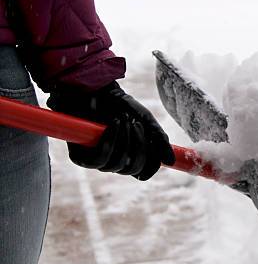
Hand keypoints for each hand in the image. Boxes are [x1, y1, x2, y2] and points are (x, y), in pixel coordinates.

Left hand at [48, 82, 174, 180]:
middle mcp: (115, 161)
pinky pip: (99, 160)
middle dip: (138, 145)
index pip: (144, 172)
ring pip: (117, 165)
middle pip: (133, 169)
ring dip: (123, 139)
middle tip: (136, 124)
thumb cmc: (121, 105)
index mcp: (131, 156)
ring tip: (121, 119)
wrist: (96, 90)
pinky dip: (109, 141)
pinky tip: (111, 125)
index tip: (156, 149)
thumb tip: (170, 162)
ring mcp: (98, 161)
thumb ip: (159, 140)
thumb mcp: (146, 121)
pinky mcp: (81, 158)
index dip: (152, 164)